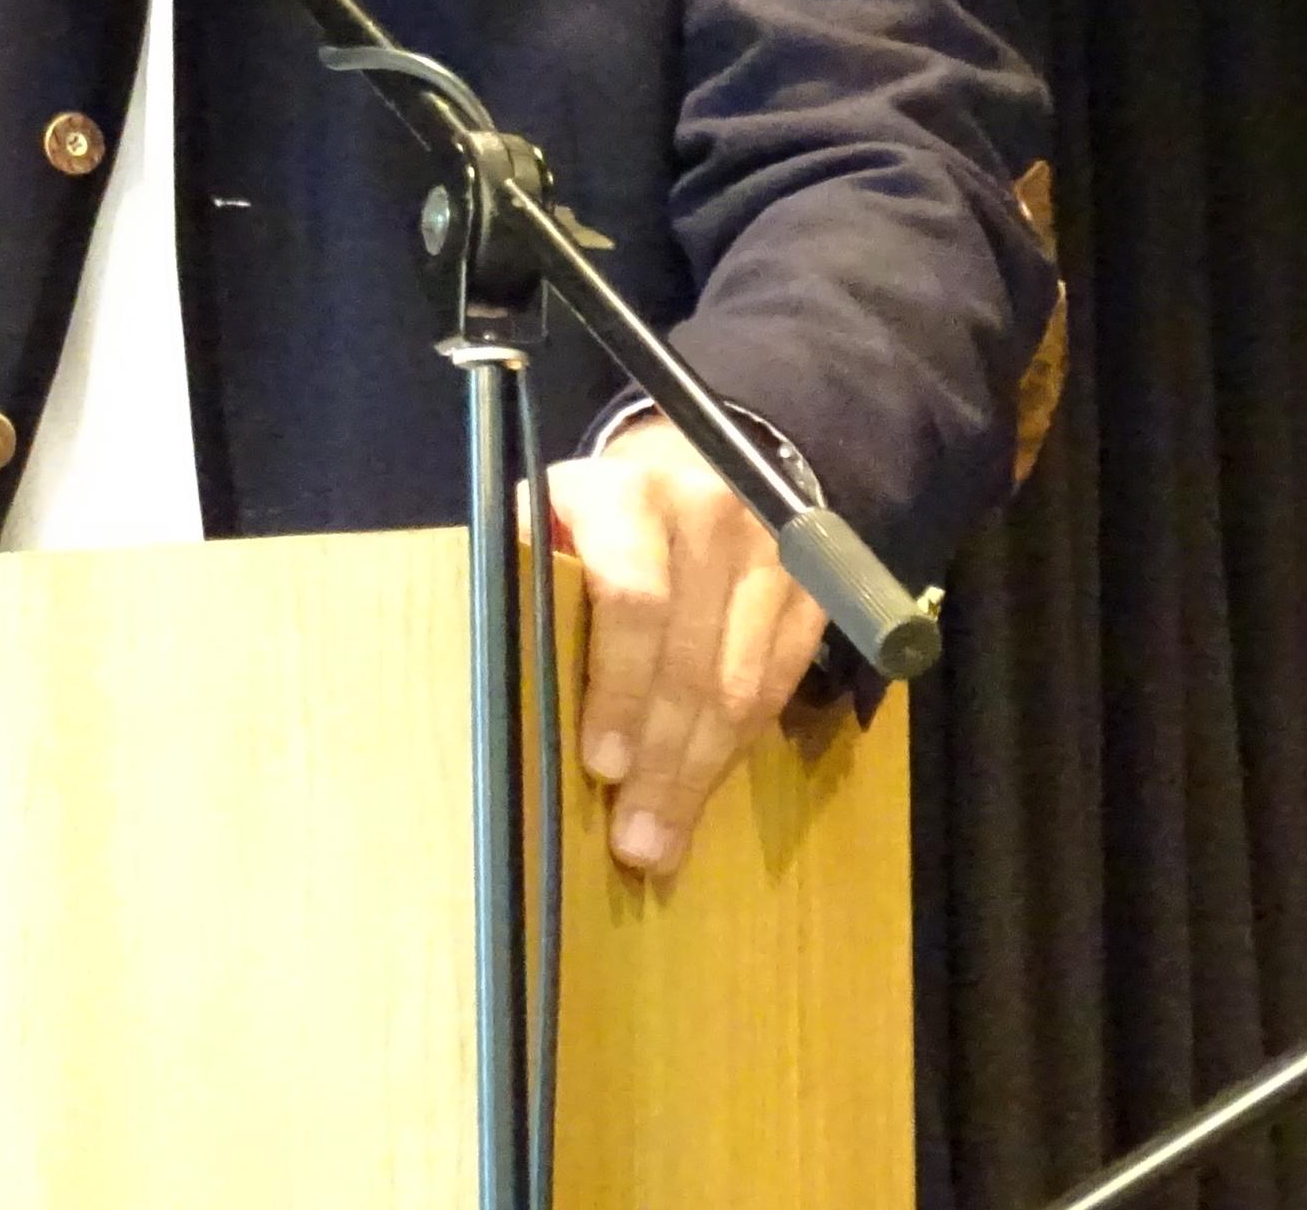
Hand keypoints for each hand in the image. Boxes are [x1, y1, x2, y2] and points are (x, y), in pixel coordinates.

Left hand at [541, 417, 825, 880]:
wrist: (683, 465)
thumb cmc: (588, 523)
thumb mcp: (544, 527)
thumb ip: (525, 590)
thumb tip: (496, 696)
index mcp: (620, 493)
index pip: (630, 594)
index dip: (618, 686)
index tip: (601, 764)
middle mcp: (704, 509)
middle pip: (688, 658)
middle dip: (660, 761)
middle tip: (635, 841)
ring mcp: (767, 545)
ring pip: (740, 682)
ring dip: (699, 770)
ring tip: (663, 839)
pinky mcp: (809, 583)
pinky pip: (780, 682)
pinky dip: (740, 746)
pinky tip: (706, 791)